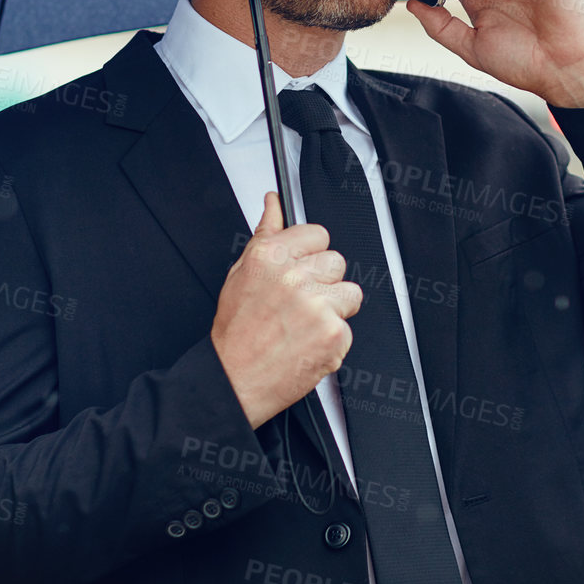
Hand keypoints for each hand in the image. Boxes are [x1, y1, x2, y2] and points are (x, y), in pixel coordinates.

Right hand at [211, 191, 362, 428]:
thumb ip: (265, 234)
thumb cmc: (235, 332)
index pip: (318, 235)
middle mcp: (294, 277)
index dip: (311, 255)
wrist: (233, 380)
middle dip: (324, 282)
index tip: (303, 270)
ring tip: (305, 325)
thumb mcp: (240, 273)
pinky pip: (348, 327)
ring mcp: (316, 305)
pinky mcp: (333, 334)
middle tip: (300, 304)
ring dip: (334, 310)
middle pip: (337, 262)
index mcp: (271, 256)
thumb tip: (274, 203)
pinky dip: (332, 340)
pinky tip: (307, 344)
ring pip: (351, 293)